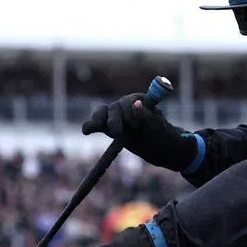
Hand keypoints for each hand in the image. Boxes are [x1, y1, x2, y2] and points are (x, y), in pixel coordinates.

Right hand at [82, 94, 196, 170]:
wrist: (158, 147)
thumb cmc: (160, 133)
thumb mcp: (155, 125)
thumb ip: (145, 115)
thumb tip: (136, 104)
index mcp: (138, 99)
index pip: (127, 103)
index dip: (129, 114)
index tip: (136, 127)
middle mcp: (125, 105)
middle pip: (113, 109)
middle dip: (115, 121)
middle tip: (118, 133)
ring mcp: (115, 115)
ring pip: (102, 114)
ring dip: (98, 121)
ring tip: (95, 127)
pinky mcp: (108, 127)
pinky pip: (97, 124)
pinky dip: (90, 126)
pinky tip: (86, 131)